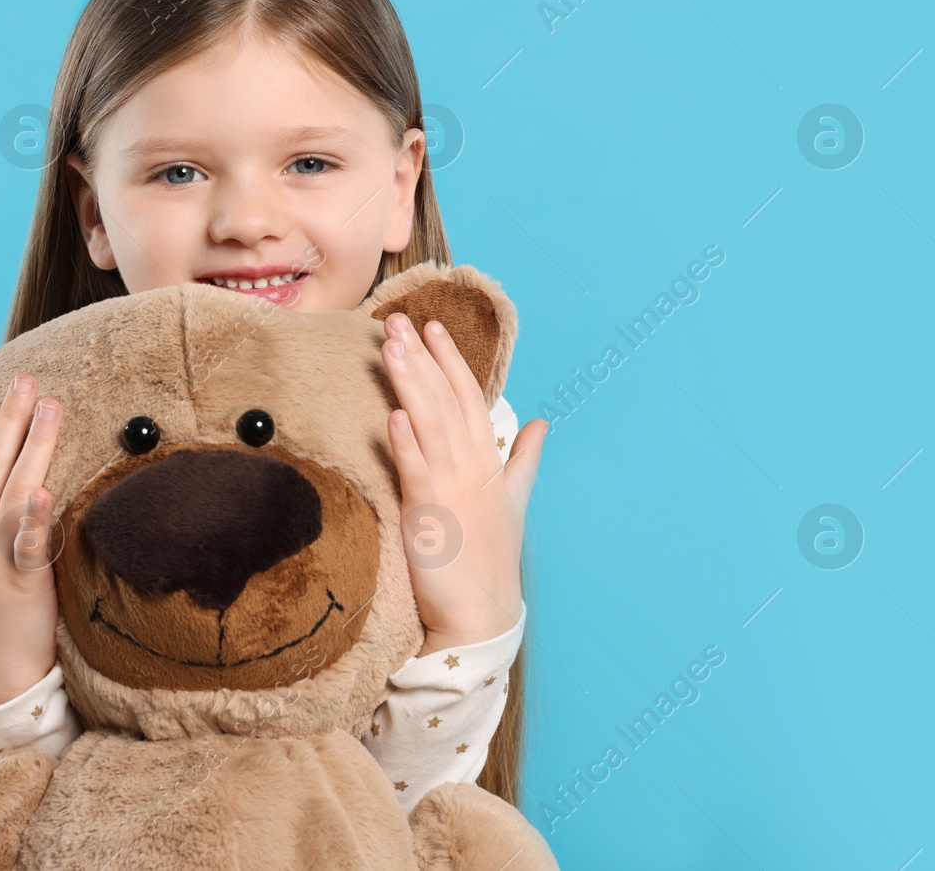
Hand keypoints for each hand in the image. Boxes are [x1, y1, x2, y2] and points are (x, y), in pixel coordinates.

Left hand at [379, 312, 546, 656]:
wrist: (483, 614)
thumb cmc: (490, 557)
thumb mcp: (512, 499)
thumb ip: (524, 458)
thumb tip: (542, 423)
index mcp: (488, 460)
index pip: (468, 397)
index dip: (449, 360)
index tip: (431, 326)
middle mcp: (472, 467)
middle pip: (444, 400)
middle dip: (421, 358)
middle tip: (397, 319)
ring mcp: (452, 488)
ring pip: (429, 424)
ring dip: (410, 384)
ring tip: (392, 348)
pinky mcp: (429, 515)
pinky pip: (416, 471)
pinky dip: (405, 443)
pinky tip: (392, 414)